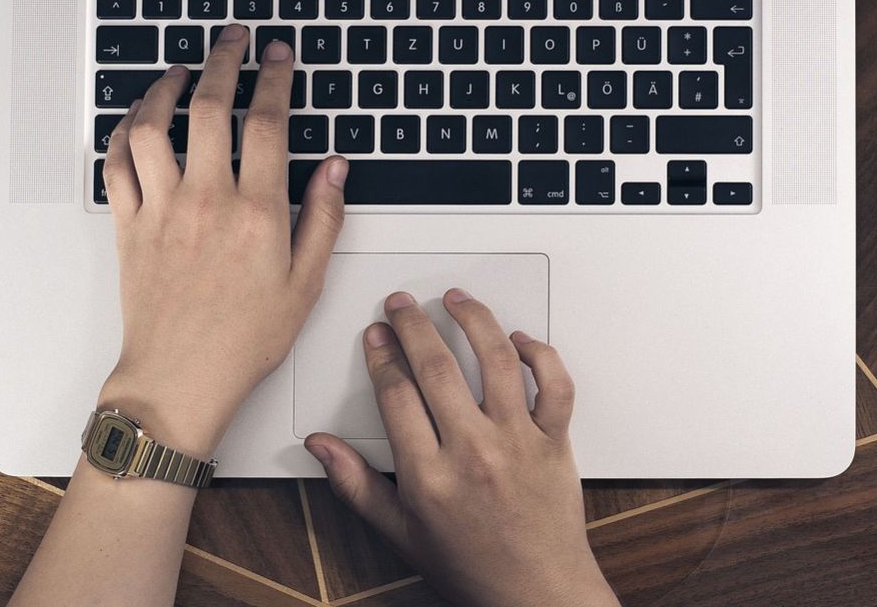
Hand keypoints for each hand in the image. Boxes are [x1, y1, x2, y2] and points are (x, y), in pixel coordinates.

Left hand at [98, 25, 348, 452]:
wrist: (180, 379)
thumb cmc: (243, 340)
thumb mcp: (305, 284)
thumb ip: (324, 218)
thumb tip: (336, 168)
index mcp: (258, 212)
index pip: (268, 123)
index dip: (274, 78)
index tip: (277, 55)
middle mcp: (207, 201)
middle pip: (211, 106)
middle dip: (225, 60)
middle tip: (233, 39)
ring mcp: (162, 209)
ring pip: (154, 125)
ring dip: (165, 87)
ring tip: (181, 70)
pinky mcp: (129, 225)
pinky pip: (117, 163)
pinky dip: (124, 131)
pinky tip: (138, 119)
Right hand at [305, 290, 617, 606]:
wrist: (536, 595)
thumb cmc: (472, 567)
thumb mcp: (400, 533)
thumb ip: (356, 485)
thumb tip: (320, 447)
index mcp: (429, 476)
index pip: (396, 393)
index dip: (381, 355)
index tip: (376, 335)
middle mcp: (473, 452)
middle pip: (437, 366)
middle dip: (413, 324)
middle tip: (402, 304)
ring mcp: (518, 443)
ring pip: (496, 360)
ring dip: (473, 320)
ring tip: (456, 300)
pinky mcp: (555, 442)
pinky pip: (554, 385)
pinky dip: (540, 354)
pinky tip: (519, 339)